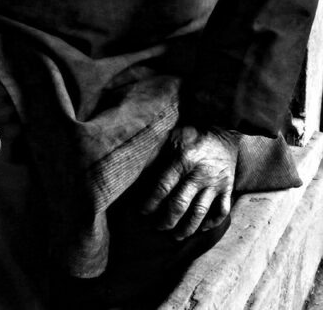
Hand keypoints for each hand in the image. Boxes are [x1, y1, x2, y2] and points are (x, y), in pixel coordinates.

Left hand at [141, 125, 238, 239]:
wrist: (224, 126)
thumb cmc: (191, 132)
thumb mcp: (170, 138)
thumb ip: (155, 155)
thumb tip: (135, 172)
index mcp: (183, 161)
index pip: (162, 188)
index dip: (150, 203)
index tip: (142, 212)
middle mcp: (200, 174)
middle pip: (180, 205)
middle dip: (166, 220)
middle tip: (157, 227)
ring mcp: (216, 183)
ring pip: (200, 213)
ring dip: (187, 228)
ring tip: (176, 236)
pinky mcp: (228, 187)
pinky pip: (222, 211)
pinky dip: (212, 223)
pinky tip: (202, 229)